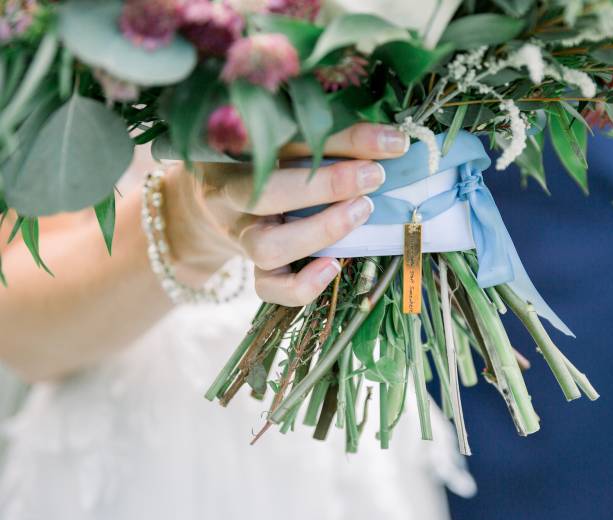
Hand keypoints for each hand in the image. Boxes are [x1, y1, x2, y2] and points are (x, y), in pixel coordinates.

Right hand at [162, 123, 409, 305]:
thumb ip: (334, 139)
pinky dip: (302, 284)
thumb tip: (392, 140)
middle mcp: (232, 195)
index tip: (390, 141)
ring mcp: (240, 236)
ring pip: (267, 247)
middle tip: (374, 176)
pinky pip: (269, 287)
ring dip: (320, 232)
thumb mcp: (292, 142)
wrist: (220, 203)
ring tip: (360, 212)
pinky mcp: (253, 269)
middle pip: (267, 193)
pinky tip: (333, 266)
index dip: (344, 138)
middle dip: (327, 185)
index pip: (289, 139)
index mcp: (239, 151)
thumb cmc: (269, 163)